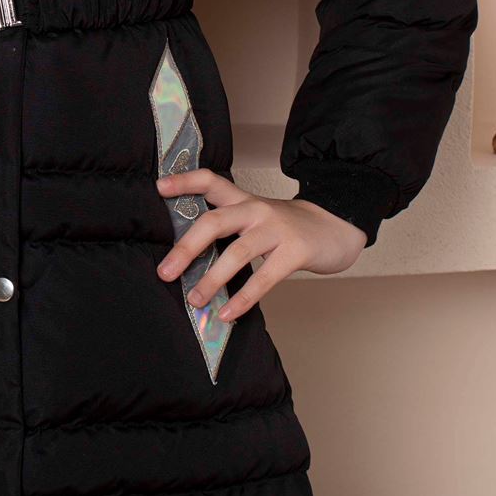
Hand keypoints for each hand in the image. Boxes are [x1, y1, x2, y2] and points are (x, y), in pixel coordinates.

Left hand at [153, 168, 367, 320]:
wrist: (336, 228)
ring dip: (212, 279)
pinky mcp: (295, 251)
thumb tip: (185, 255)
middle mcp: (256, 209)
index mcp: (243, 199)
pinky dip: (243, 298)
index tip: (159, 188)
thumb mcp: (256, 216)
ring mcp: (276, 229)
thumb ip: (227, 226)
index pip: (211, 181)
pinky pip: (264, 278)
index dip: (184, 182)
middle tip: (165, 272)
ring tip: (195, 300)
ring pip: (237, 253)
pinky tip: (228, 313)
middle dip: (186, 248)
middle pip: (214, 221)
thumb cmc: (287, 228)